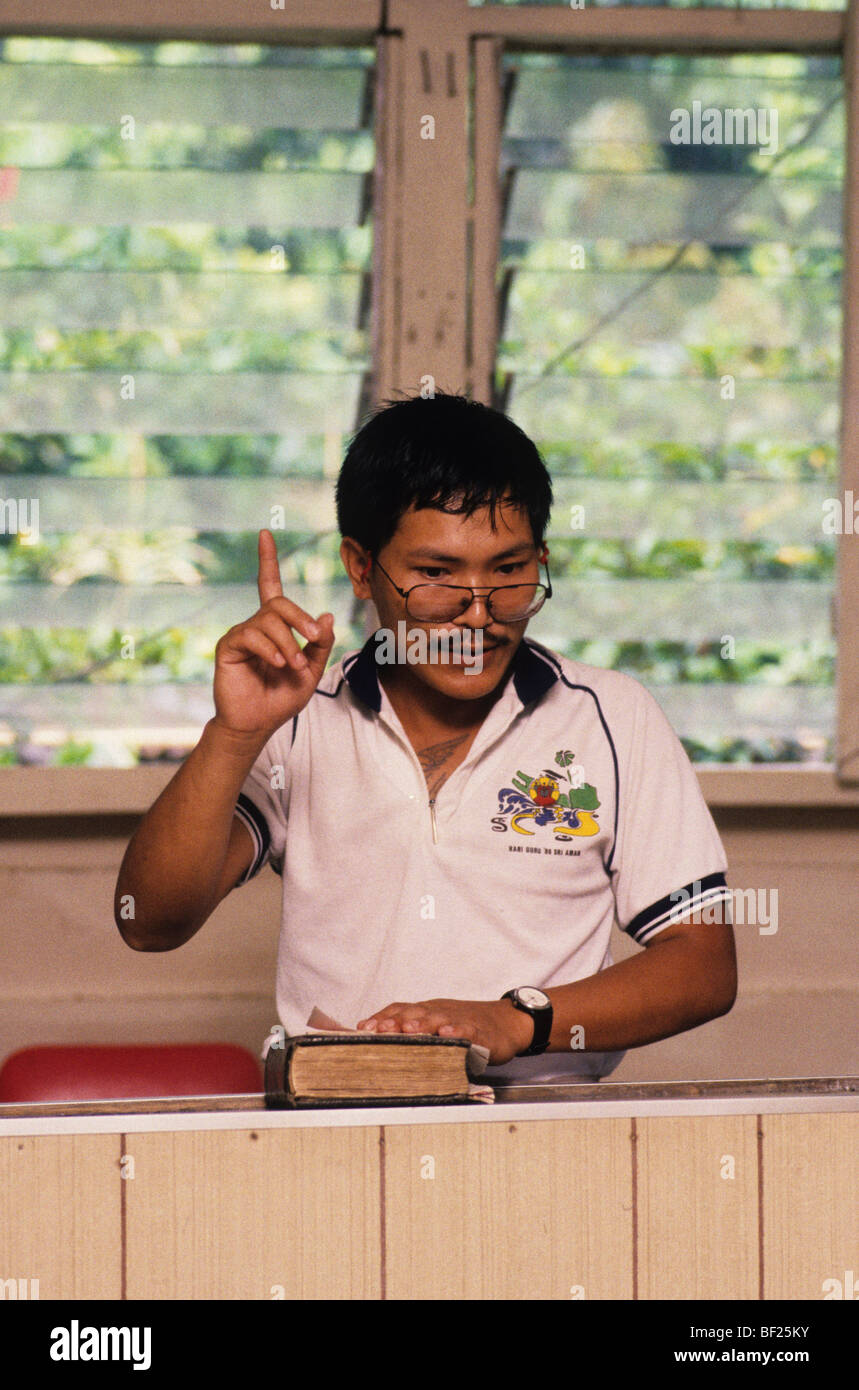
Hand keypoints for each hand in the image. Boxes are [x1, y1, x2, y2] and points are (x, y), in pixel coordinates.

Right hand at [212, 529, 335, 737]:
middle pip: (279, 602)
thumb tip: (326, 615)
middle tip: (314, 640)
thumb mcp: (312, 671)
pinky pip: (250, 634)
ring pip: (269, 620)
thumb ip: (320, 644)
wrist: (257, 725)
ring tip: (294, 665)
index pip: (270, 586)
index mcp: (276, 627)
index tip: (265, 534)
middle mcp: (256, 625)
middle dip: (301, 619)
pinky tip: (278, 662)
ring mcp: (241, 634)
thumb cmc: (281, 699)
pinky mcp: (228, 647)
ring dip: (288, 642)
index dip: (267, 560)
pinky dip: (269, 647)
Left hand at [355, 997, 534, 1065]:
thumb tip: (380, 1044)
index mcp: (427, 1010)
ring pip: (438, 1019)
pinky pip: (467, 1030)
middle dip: (395, 1021)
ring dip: (422, 1024)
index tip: (363, 1028)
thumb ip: (414, 1033)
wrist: (506, 1021)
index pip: (400, 1009)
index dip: (382, 1017)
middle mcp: (440, 1012)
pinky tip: (448, 1034)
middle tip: (379, 1029)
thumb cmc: (466, 1025)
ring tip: (409, 1030)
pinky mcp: (480, 1031)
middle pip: (414, 1012)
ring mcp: (459, 1020)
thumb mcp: (438, 1024)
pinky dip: (457, 1031)